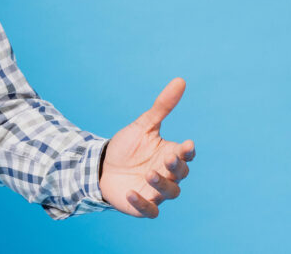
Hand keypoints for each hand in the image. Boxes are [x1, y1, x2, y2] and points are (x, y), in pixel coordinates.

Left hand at [99, 78, 195, 217]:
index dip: (187, 151)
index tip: (186, 144)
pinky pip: (149, 210)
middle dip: (175, 166)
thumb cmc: (128, 146)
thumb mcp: (143, 125)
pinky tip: (131, 192)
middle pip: (180, 174)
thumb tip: (180, 80)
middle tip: (166, 158)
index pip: (186, 154)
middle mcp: (168, 174)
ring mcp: (156, 191)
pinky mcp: (142, 205)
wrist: (102, 166)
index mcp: (170, 155)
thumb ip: (162, 106)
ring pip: (170, 192)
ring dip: (162, 183)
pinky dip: (143, 203)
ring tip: (148, 172)